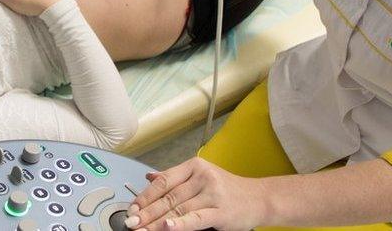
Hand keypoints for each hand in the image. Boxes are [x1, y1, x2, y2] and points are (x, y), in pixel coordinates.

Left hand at [126, 157, 267, 230]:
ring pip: (178, 209)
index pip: (164, 181)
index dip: (145, 195)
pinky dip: (181, 224)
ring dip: (157, 222)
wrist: (259, 198)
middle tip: (131, 222)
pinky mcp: (221, 212)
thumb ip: (175, 177)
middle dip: (147, 212)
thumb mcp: (201, 177)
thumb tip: (149, 177)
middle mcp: (203, 177)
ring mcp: (212, 194)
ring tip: (142, 230)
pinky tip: (167, 227)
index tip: (132, 207)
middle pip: (168, 197)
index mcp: (195, 166)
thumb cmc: (229, 189)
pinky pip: (196, 219)